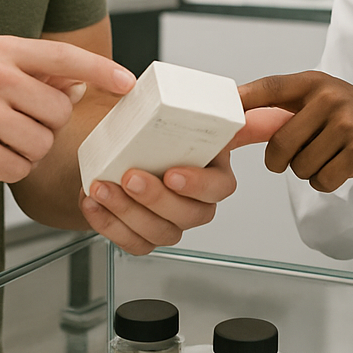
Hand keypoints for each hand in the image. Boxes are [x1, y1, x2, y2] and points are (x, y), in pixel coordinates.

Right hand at [0, 35, 134, 186]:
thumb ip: (42, 76)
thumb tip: (81, 84)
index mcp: (2, 52)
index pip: (64, 56)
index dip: (100, 69)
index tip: (128, 82)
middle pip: (58, 110)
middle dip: (46, 125)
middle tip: (15, 123)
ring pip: (41, 142)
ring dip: (28, 151)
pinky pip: (18, 168)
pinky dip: (9, 169)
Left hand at [77, 107, 292, 254]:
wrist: (117, 146)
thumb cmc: (151, 129)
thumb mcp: (175, 109)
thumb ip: (209, 110)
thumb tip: (259, 111)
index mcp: (212, 171)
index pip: (219, 187)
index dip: (198, 184)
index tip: (172, 173)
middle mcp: (196, 202)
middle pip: (188, 214)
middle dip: (155, 198)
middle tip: (130, 176)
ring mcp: (171, 223)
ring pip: (158, 232)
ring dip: (126, 211)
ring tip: (102, 187)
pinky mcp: (145, 236)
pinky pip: (132, 242)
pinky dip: (109, 225)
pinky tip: (93, 203)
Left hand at [239, 71, 352, 214]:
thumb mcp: (328, 105)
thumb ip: (288, 111)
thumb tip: (240, 121)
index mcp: (318, 83)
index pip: (271, 88)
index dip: (244, 99)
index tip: (223, 107)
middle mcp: (331, 98)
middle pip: (279, 144)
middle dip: (284, 161)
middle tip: (303, 157)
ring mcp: (347, 124)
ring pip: (300, 166)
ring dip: (311, 172)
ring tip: (335, 157)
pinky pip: (322, 181)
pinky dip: (328, 183)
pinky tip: (346, 168)